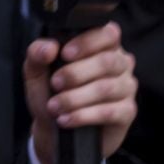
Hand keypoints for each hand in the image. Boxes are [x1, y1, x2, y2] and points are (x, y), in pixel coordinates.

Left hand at [24, 22, 137, 163]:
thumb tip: (49, 47)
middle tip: (55, 84)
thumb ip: (37, 54)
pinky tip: (66, 119)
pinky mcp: (127, 112)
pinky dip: (83, 115)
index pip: (108, 33)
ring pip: (107, 87)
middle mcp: (120, 63)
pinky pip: (110, 111)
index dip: (87, 42)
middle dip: (76, 73)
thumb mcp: (36, 72)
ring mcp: (126, 87)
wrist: (54, 130)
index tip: (64, 54)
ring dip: (75, 98)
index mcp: (102, 46)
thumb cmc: (50, 93)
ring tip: (54, 106)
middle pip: (107, 61)